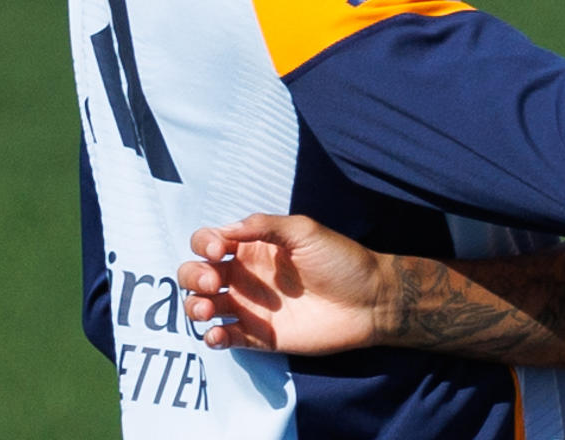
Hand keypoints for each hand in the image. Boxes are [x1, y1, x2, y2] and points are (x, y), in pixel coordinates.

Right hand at [177, 214, 392, 354]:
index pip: (209, 242)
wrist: (370, 300)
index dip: (204, 244)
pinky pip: (226, 337)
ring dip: (194, 307)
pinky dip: (213, 337)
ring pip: (204, 306)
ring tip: (208, 310)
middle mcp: (245, 276)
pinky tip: (218, 335)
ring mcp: (250, 307)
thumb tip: (226, 230)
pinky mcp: (260, 337)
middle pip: (197, 274)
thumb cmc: (340, 259)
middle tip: (213, 283)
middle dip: (193, 276)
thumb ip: (264, 226)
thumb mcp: (303, 231)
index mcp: (251, 247)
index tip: (218, 251)